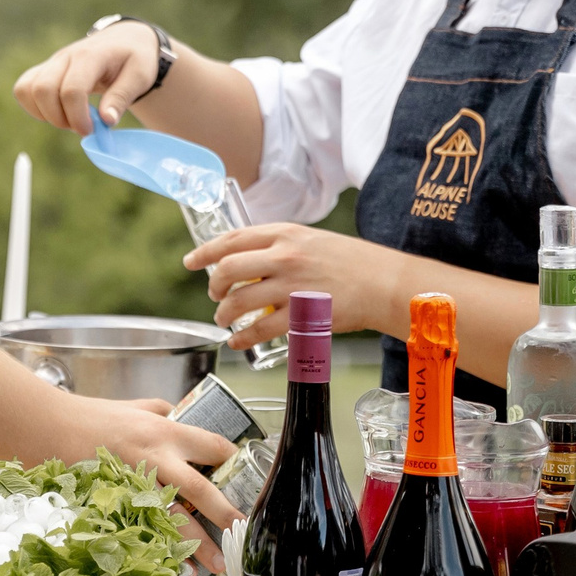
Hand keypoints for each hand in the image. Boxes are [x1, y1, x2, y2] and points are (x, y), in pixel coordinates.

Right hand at [13, 22, 159, 131]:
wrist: (124, 41)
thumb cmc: (134, 59)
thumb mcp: (139, 76)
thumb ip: (122, 97)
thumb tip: (106, 121)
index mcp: (91, 56)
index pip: (72, 89)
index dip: (77, 116)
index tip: (92, 131)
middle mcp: (66, 56)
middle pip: (43, 90)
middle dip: (59, 118)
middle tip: (81, 127)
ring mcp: (52, 62)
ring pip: (27, 89)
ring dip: (44, 114)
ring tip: (69, 120)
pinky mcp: (45, 69)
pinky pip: (23, 88)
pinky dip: (34, 107)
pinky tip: (56, 113)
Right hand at [48, 395, 241, 571]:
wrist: (48, 428)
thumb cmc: (91, 416)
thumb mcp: (136, 406)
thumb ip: (163, 411)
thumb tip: (185, 416)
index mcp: (164, 431)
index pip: (212, 445)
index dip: (233, 462)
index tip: (247, 478)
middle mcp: (155, 458)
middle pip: (200, 489)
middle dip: (224, 514)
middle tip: (242, 532)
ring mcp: (135, 484)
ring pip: (174, 519)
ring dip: (197, 545)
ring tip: (215, 565)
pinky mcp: (117, 503)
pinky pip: (145, 532)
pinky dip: (161, 551)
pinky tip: (175, 567)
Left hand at [184, 223, 399, 349]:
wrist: (384, 282)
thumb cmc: (351, 261)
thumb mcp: (311, 239)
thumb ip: (279, 246)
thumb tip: (248, 260)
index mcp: (285, 234)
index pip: (232, 239)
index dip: (205, 252)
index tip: (191, 262)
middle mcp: (284, 257)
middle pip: (229, 270)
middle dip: (214, 286)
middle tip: (214, 296)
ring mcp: (292, 286)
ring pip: (239, 301)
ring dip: (224, 314)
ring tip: (224, 320)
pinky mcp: (301, 316)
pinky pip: (260, 329)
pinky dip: (242, 337)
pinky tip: (237, 341)